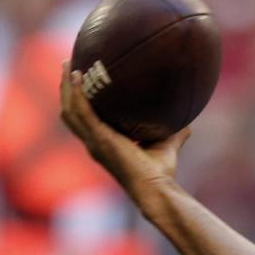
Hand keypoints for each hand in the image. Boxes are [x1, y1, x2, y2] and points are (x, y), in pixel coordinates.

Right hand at [59, 62, 189, 203]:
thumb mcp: (166, 146)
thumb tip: (188, 122)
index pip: (85, 120)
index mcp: (104, 144)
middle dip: (66, 89)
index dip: (80, 102)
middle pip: (71, 112)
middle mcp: (94, 143)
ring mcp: (94, 142)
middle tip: (68, 65)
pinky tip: (77, 76)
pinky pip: (81, 112)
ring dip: (66, 87)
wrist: (156, 189)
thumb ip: (174, 134)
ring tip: (68, 65)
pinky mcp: (99, 140)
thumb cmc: (160, 175)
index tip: (82, 80)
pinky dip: (76, 94)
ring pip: (70, 111)